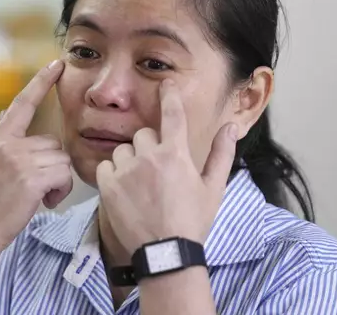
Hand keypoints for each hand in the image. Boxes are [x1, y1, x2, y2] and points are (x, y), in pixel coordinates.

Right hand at [0, 60, 72, 251]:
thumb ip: (4, 138)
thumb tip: (8, 111)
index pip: (23, 102)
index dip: (41, 82)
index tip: (57, 64)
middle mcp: (7, 144)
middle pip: (53, 142)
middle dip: (52, 165)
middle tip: (35, 187)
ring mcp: (18, 160)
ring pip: (62, 160)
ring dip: (58, 181)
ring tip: (37, 196)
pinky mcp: (30, 179)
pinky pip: (64, 176)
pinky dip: (61, 192)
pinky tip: (44, 202)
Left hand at [96, 79, 238, 254]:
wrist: (166, 252)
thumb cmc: (193, 221)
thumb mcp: (214, 188)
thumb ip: (221, 153)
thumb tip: (231, 126)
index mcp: (176, 154)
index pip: (172, 114)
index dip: (169, 96)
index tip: (166, 84)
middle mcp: (149, 156)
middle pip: (142, 135)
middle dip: (148, 148)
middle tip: (154, 172)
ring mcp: (126, 170)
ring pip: (123, 150)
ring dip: (129, 161)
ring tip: (139, 186)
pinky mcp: (108, 185)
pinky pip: (105, 166)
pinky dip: (112, 175)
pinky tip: (123, 191)